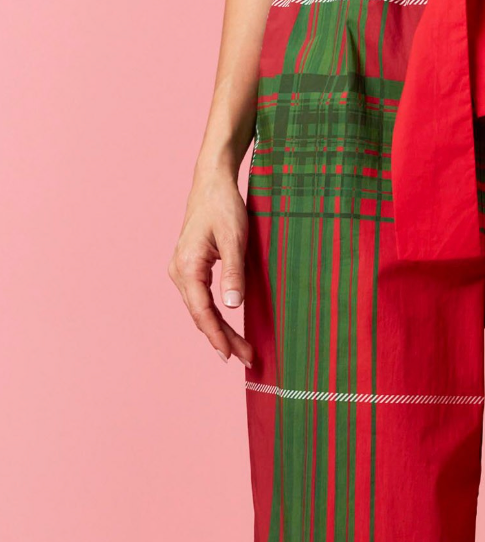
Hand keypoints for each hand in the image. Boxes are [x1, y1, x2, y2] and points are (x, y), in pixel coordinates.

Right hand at [168, 165, 253, 364]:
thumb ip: (234, 273)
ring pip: (201, 310)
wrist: (212, 183)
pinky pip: (201, 300)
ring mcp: (182, 271)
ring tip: (241, 350)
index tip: (232, 355)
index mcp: (187, 266)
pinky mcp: (190, 269)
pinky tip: (227, 329)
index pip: (202, 311)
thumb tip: (233, 306)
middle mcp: (179, 272)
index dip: (218, 336)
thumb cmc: (223, 206)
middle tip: (248, 358)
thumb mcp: (234, 240)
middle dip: (223, 339)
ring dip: (220, 331)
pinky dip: (215, 317)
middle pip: (201, 315)